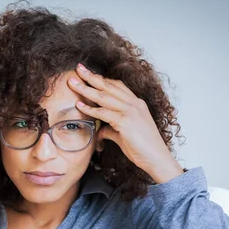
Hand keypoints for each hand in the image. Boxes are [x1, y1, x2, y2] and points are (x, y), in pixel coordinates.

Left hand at [68, 63, 183, 183]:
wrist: (157, 159)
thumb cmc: (143, 149)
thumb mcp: (125, 135)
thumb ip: (112, 129)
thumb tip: (100, 131)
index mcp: (137, 104)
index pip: (117, 86)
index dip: (102, 78)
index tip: (89, 73)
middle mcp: (134, 104)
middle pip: (109, 85)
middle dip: (92, 76)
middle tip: (78, 68)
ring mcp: (130, 111)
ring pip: (104, 96)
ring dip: (86, 89)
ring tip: (72, 83)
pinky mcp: (125, 122)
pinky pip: (103, 113)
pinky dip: (90, 109)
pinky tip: (79, 105)